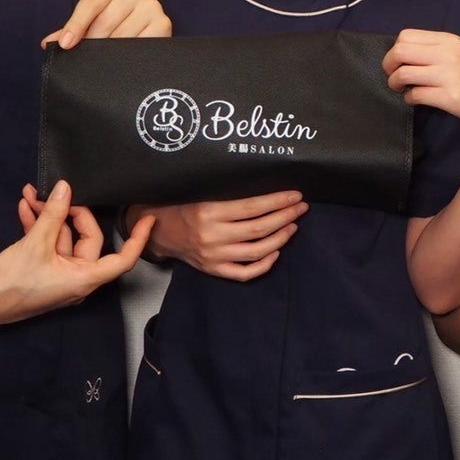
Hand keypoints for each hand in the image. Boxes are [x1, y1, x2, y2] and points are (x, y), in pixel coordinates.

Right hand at [0, 180, 152, 328]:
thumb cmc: (12, 282)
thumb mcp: (35, 243)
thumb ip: (53, 214)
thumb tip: (65, 188)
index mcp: (84, 278)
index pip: (123, 259)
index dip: (138, 239)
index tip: (148, 219)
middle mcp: (76, 278)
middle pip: (87, 239)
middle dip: (69, 212)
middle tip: (54, 194)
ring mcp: (59, 275)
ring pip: (63, 238)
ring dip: (49, 215)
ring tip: (33, 194)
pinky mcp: (42, 271)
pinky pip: (48, 244)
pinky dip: (39, 225)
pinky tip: (26, 206)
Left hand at [41, 0, 171, 48]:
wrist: (144, 21)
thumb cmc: (113, 18)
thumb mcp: (92, 18)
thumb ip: (71, 29)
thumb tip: (49, 43)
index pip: (91, 2)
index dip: (76, 24)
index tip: (66, 44)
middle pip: (106, 21)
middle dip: (92, 42)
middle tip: (85, 57)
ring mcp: (152, 5)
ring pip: (122, 35)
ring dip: (110, 51)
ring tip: (105, 59)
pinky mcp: (163, 23)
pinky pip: (141, 44)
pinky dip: (129, 55)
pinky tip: (123, 59)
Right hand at [131, 192, 307, 280]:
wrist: (157, 230)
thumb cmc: (182, 205)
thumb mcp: (202, 192)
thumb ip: (229, 193)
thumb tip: (266, 186)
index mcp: (209, 212)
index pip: (253, 207)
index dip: (278, 201)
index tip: (295, 195)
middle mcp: (212, 236)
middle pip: (259, 229)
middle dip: (285, 216)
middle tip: (301, 207)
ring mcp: (213, 256)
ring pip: (257, 251)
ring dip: (280, 238)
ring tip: (293, 225)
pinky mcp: (213, 270)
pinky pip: (244, 273)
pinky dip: (264, 265)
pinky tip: (276, 252)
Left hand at [383, 30, 459, 139]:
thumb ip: (437, 50)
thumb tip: (404, 53)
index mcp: (449, 40)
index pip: (406, 35)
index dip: (395, 49)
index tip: (398, 62)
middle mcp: (448, 54)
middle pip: (400, 51)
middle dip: (389, 65)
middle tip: (393, 76)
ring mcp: (449, 75)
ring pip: (403, 73)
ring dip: (395, 83)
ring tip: (402, 89)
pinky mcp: (450, 97)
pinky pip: (415, 95)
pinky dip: (409, 99)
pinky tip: (416, 100)